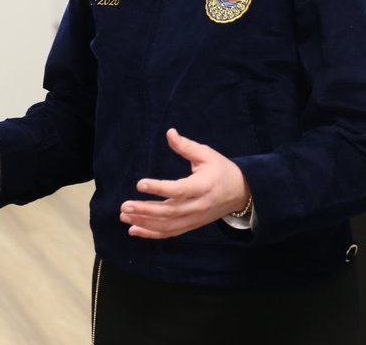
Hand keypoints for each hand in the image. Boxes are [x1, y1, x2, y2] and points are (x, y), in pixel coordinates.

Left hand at [119, 128, 250, 239]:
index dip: (158, 188)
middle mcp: (198, 206)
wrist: (242, 192)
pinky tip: (134, 230)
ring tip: (124, 216)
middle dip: (145, 210)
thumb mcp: (207, 154)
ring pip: (167, 225)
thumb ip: (186, 146)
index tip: (139, 184)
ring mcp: (194, 218)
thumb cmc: (222, 170)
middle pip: (169, 212)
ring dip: (144, 223)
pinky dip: (151, 233)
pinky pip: (170, 232)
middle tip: (124, 206)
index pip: (178, 190)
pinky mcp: (191, 225)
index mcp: (203, 186)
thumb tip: (169, 132)